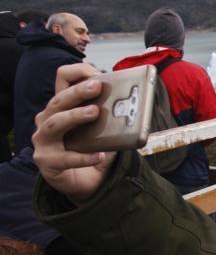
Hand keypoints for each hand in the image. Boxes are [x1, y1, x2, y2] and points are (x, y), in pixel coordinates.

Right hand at [32, 63, 115, 202]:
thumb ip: (110, 116)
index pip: (62, 79)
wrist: (85, 182)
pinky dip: (84, 157)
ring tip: (95, 112)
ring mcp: (43, 140)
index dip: (76, 72)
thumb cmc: (92, 149)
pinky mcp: (46, 161)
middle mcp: (47, 119)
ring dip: (75, 116)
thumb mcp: (103, 129)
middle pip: (58, 100)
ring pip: (55, 123)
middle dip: (78, 92)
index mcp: (62, 106)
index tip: (96, 73)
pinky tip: (99, 156)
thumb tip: (133, 104)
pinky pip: (65, 158)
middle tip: (97, 87)